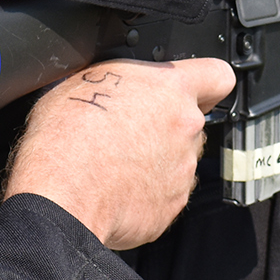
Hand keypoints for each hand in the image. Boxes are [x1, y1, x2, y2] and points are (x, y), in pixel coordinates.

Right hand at [4, 58, 234, 249]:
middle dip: (166, 126)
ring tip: (115, 164)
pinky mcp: (174, 204)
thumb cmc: (65, 137)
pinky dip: (147, 192)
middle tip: (128, 132)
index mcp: (170, 88)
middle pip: (191, 121)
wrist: (61, 194)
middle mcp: (186, 126)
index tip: (194, 90)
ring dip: (156, 160)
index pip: (218, 75)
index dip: (206, 83)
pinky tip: (116, 189)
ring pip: (179, 159)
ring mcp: (184, 168)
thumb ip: (123, 80)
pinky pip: (167, 193)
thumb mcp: (86, 80)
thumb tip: (121, 85)